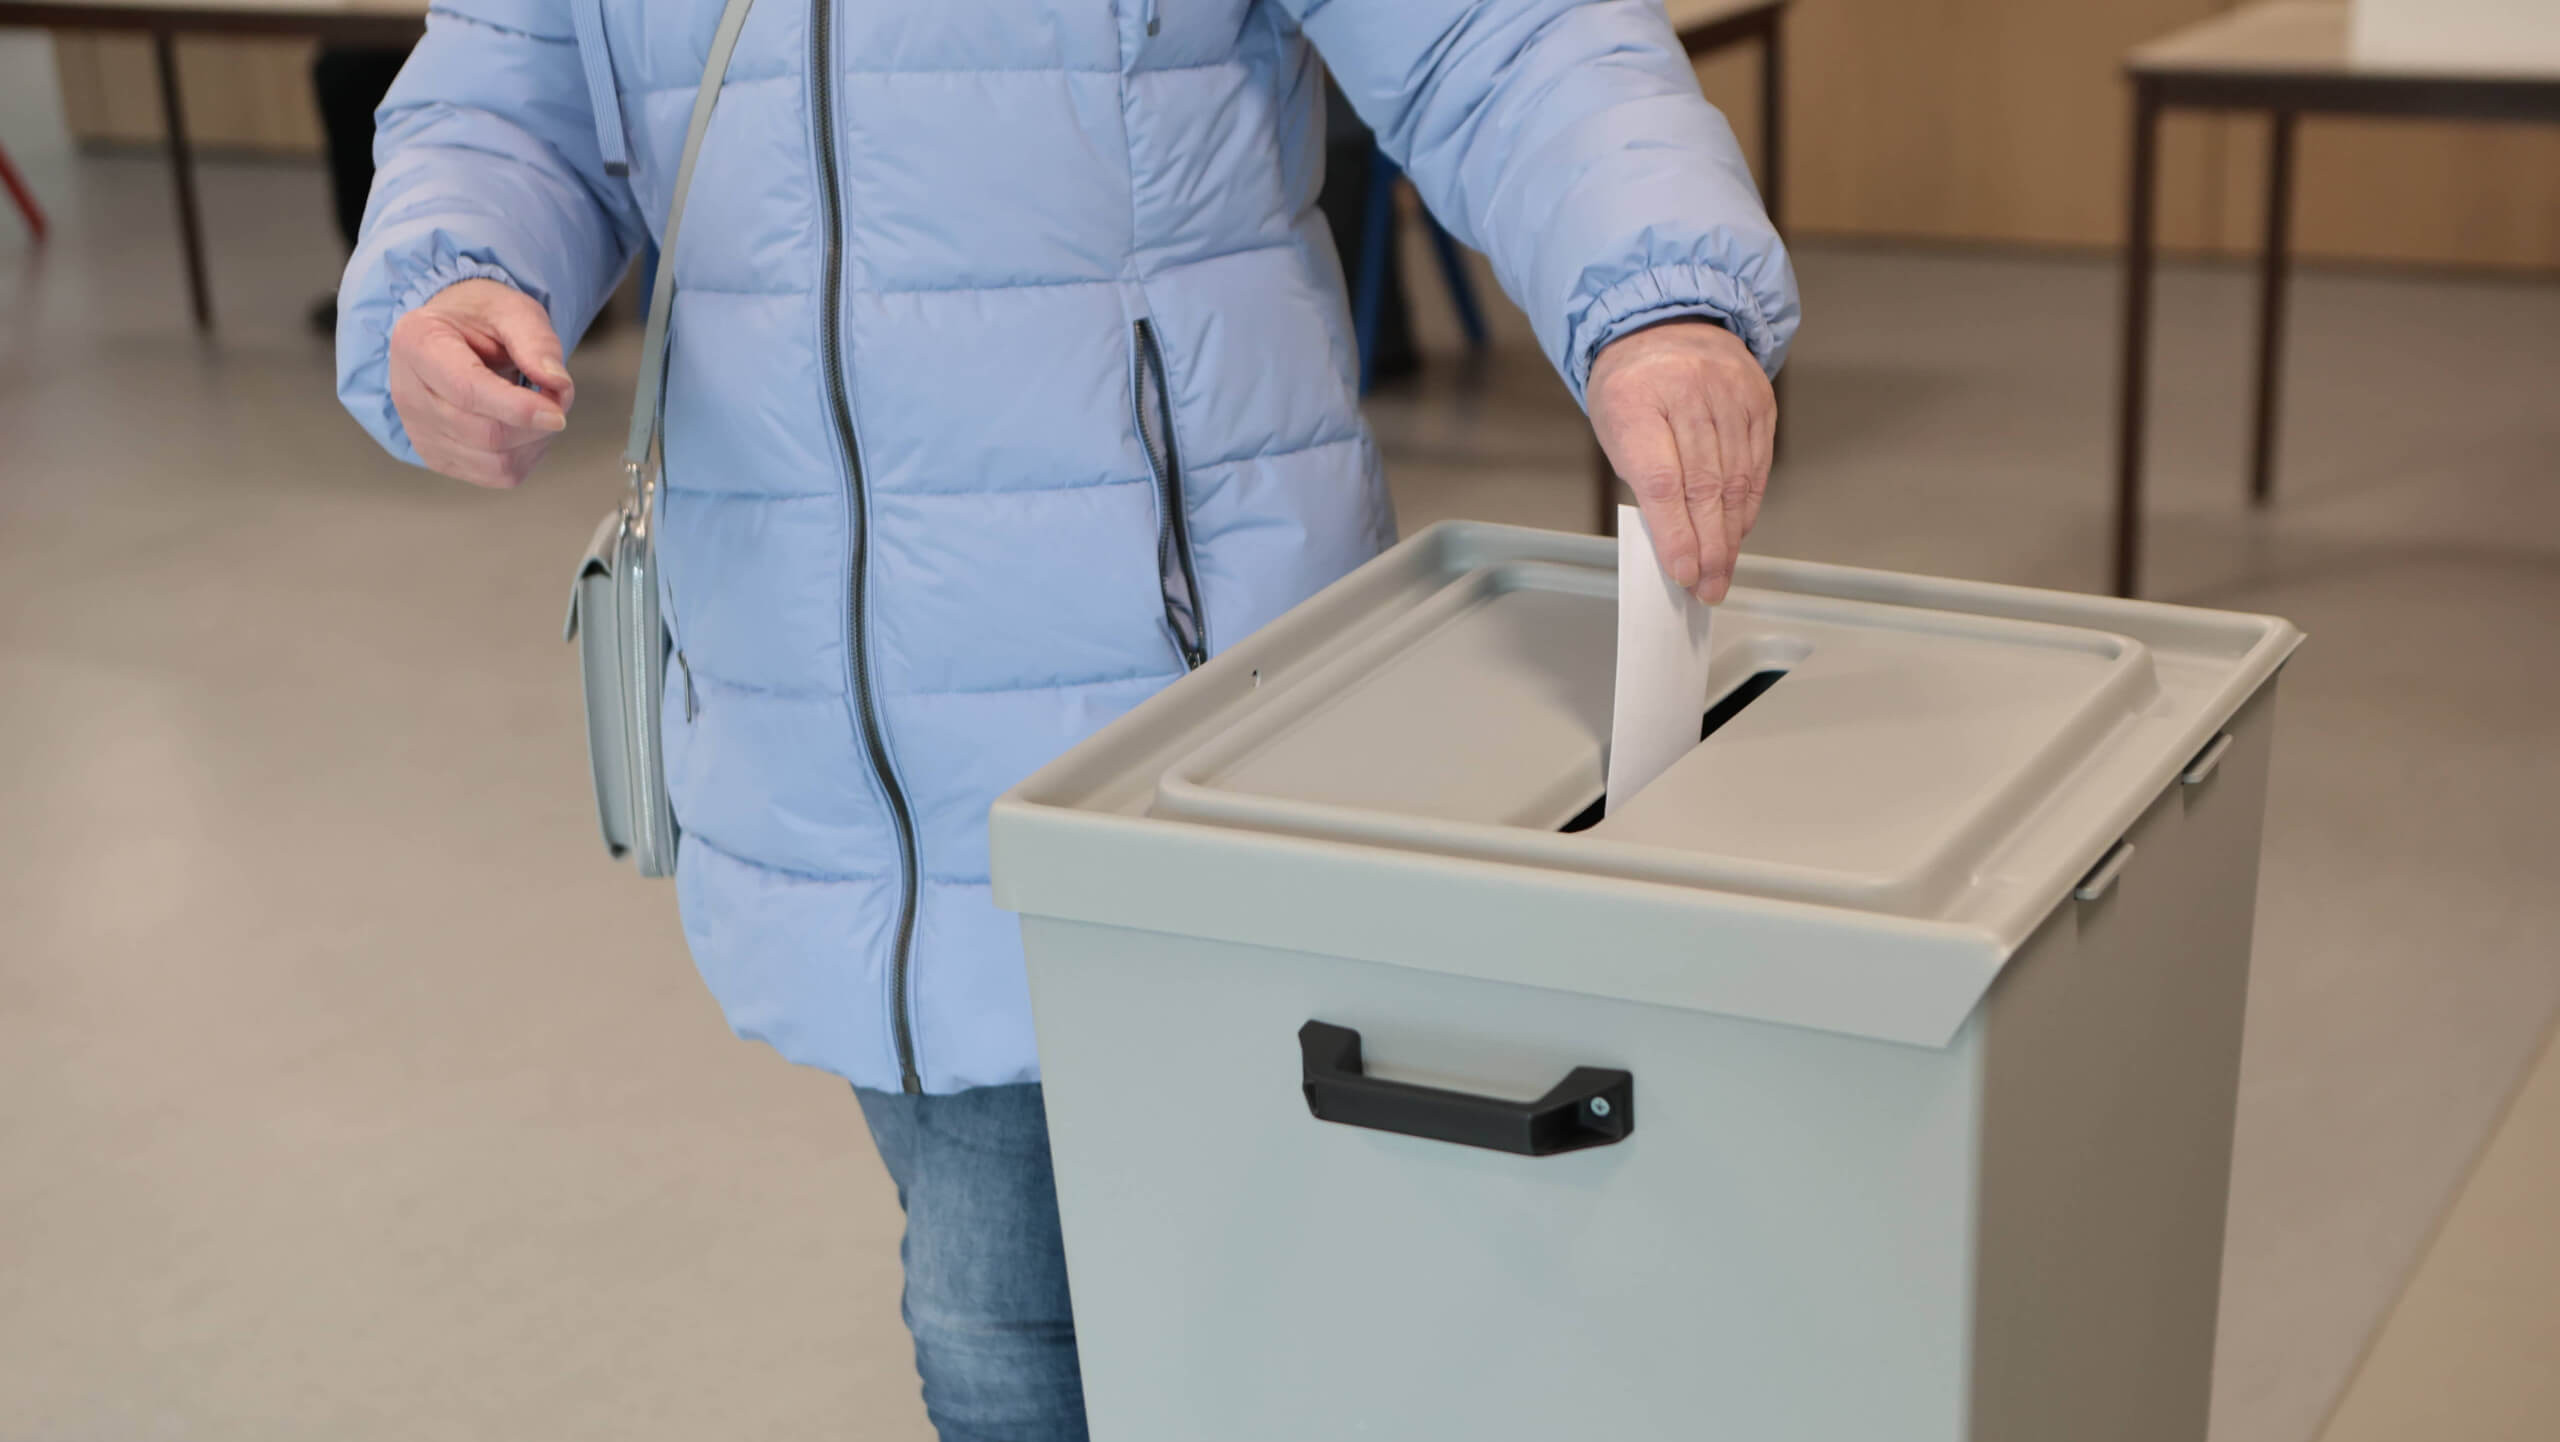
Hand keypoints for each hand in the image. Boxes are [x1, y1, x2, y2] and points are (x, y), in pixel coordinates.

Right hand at [386, 278, 573, 487]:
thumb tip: (557, 385)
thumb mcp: (511, 309)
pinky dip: (525, 456)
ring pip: (495, 462)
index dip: (519, 408)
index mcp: (417, 343)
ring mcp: (419, 431)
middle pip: (485, 433)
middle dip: (536, 423)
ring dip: (535, 441)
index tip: (558, 413)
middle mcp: (408, 393)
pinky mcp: (438, 458)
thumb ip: (536, 341)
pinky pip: (497, 475)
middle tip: (557, 396)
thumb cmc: (480, 319)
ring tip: (539, 406)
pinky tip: (524, 427)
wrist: (454, 335)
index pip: (468, 391)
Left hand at [1587, 319, 1774, 603]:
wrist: (1663, 323)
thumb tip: (1675, 544)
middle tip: (1708, 587)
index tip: (1683, 572)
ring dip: (1730, 534)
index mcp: (1636, 399)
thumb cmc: (1631, 389)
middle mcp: (1687, 391)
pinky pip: (1757, 463)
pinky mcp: (1758, 398)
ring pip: (1735, 479)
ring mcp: (1728, 392)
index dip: (1676, 533)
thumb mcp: (1616, 429)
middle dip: (1708, 547)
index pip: (1663, 481)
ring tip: (1722, 570)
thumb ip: (1643, 481)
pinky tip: (1738, 531)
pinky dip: (1748, 504)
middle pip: (1704, 486)